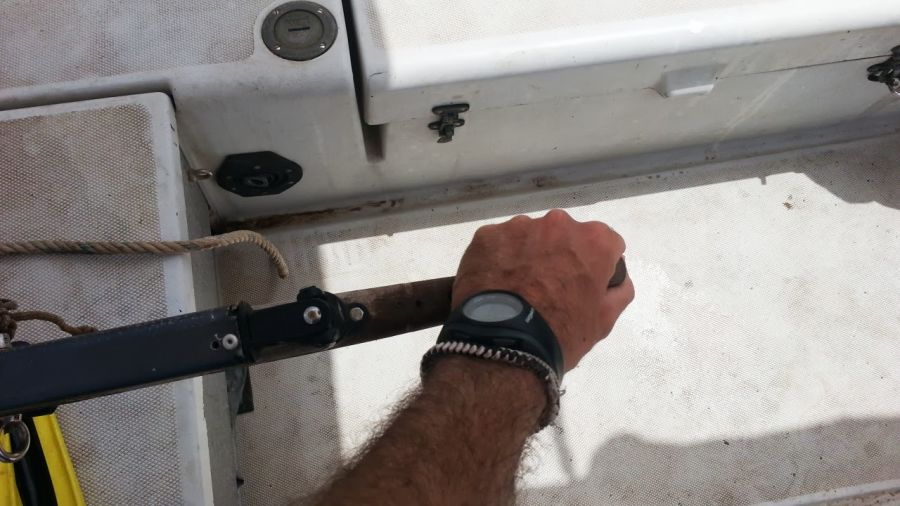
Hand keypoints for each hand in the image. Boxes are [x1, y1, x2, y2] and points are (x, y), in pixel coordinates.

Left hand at [453, 209, 633, 371]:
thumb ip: (618, 290)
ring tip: (517, 290)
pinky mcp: (486, 237)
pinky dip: (499, 260)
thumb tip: (615, 278)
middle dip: (560, 256)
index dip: (596, 267)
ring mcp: (519, 227)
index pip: (605, 245)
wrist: (503, 345)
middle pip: (565, 237)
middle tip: (548, 291)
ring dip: (528, 256)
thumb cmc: (561, 333)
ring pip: (530, 237)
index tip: (582, 287)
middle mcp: (558, 223)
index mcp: (594, 240)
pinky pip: (499, 245)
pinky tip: (496, 286)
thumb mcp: (604, 319)